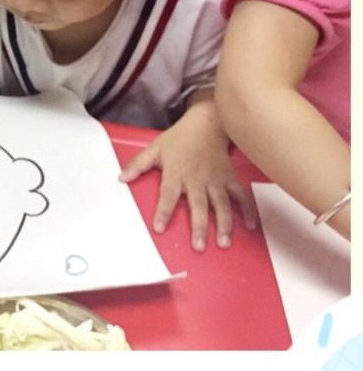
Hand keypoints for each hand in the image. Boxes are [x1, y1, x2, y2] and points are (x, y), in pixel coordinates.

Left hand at [118, 118, 257, 251]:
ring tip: (224, 243)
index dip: (163, 211)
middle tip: (199, 246)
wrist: (206, 124)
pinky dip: (247, 210)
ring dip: (224, 224)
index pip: (168, 195)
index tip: (159, 228)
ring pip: (222, 204)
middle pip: (198, 205)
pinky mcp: (230, 178)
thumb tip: (121, 178)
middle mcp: (197, 179)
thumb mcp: (154, 148)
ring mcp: (216, 180)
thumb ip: (138, 164)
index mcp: (176, 173)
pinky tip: (249, 226)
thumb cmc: (178, 139)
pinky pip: (241, 196)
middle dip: (199, 226)